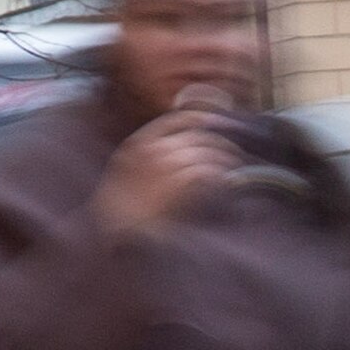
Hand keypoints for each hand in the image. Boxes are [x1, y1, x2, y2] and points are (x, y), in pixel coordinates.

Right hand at [92, 101, 243, 236]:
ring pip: (206, 152)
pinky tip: (227, 181)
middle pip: (197, 136)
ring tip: (235, 168)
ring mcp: (165, 164)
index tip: (219, 123)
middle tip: (235, 152)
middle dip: (221, 143)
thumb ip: (148, 157)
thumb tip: (181, 150)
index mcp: (137, 143)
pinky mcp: (178, 181)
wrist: (114, 230)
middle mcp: (152, 149)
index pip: (176, 120)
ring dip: (225, 159)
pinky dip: (221, 174)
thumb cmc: (120, 209)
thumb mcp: (126, 173)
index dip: (202, 118)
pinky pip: (207, 171)